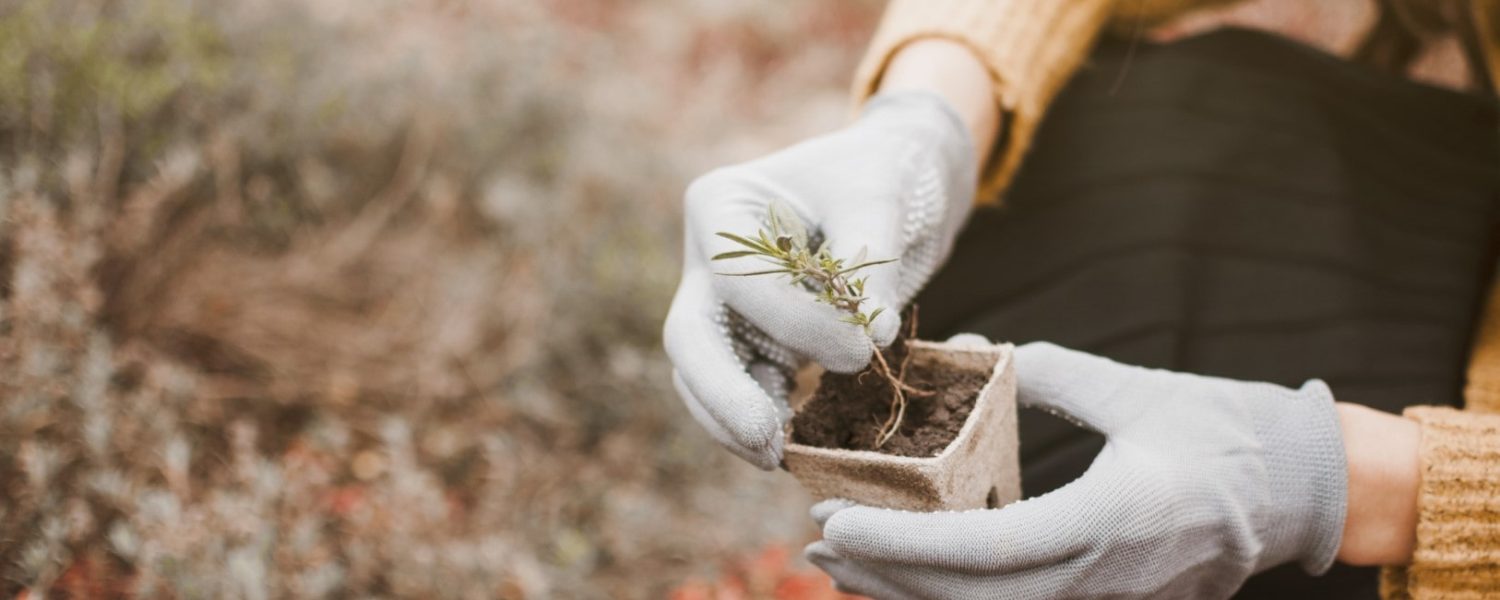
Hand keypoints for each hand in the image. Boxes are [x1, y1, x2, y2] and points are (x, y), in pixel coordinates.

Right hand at [663, 91, 976, 468]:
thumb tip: (873, 333)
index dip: (795, 322)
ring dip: (734, 421)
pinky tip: (790, 450)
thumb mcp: (880, 198)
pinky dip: (761, 419)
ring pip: (703, 375)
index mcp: (721, 205)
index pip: (737, 279)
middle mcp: (707, 257)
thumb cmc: (880, 174)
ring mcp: (723, 304)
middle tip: (767, 439)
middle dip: (722, 393)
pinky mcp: (752, 341)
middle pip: (691, 336)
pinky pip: (741, 388)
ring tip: (778, 457)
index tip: (861, 348)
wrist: (894, 183)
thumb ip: (870, 264)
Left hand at [806, 342, 1348, 598]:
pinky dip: (955, 595)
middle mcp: (1100, 578)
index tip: (837, 525)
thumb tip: (975, 348)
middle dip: (886, 579)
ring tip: (845, 568)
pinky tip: (912, 578)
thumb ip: (1050, 372)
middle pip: (970, 599)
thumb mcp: (1137, 390)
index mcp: (1107, 522)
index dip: (902, 547)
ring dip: (911, 595)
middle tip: (818, 545)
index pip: (982, 550)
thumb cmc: (1227, 431)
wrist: (1304, 490)